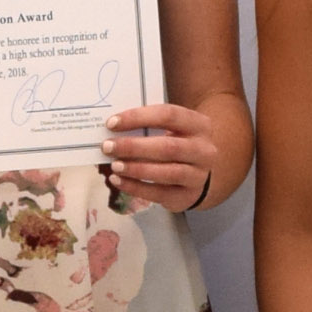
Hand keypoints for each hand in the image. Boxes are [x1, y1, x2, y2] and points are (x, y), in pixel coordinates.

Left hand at [101, 103, 218, 208]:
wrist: (198, 174)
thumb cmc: (176, 144)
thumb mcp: (171, 130)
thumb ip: (149, 127)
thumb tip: (112, 128)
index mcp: (199, 125)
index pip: (168, 115)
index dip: (138, 118)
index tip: (112, 123)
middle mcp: (204, 150)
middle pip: (168, 147)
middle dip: (133, 147)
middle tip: (108, 146)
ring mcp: (198, 175)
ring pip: (167, 173)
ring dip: (136, 169)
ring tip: (114, 165)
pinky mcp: (187, 196)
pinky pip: (159, 193)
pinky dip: (135, 187)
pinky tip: (118, 181)